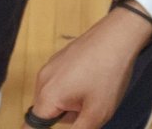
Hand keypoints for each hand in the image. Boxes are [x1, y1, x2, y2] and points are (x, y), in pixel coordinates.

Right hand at [29, 9, 148, 128]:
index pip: (30, 128)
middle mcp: (43, 79)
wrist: (121, 33)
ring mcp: (52, 64)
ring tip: (94, 90)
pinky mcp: (63, 55)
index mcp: (47, 96)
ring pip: (56, 96)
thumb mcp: (96, 114)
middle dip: (66, 116)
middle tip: (88, 107)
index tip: (70, 116)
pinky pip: (62, 81)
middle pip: (47, 113)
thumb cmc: (109, 74)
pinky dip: (74, 86)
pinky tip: (94, 76)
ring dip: (71, 102)